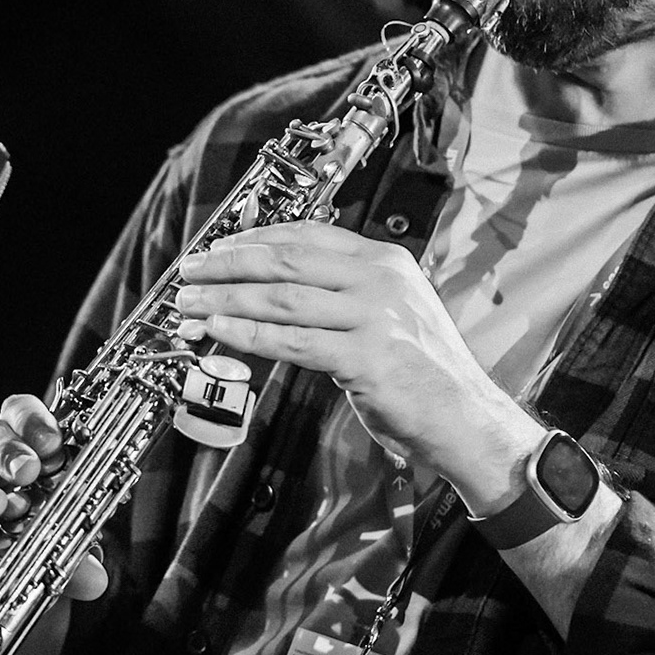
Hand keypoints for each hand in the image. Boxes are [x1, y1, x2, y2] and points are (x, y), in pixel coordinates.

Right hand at [0, 392, 106, 600]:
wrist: (13, 571)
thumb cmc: (44, 535)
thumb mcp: (66, 541)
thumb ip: (80, 556)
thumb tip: (93, 578)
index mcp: (22, 445)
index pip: (21, 414)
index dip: (34, 422)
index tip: (51, 442)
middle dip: (8, 451)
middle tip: (27, 471)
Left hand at [173, 223, 541, 510]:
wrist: (466, 419)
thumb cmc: (422, 372)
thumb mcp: (391, 312)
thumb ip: (343, 293)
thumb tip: (272, 287)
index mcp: (385, 260)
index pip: (306, 235)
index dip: (253, 238)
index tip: (217, 247)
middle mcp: (380, 280)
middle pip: (286, 260)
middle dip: (228, 263)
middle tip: (189, 270)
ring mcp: (375, 318)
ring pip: (281, 299)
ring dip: (225, 300)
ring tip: (190, 303)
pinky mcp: (366, 359)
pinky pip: (291, 342)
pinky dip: (248, 336)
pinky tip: (219, 332)